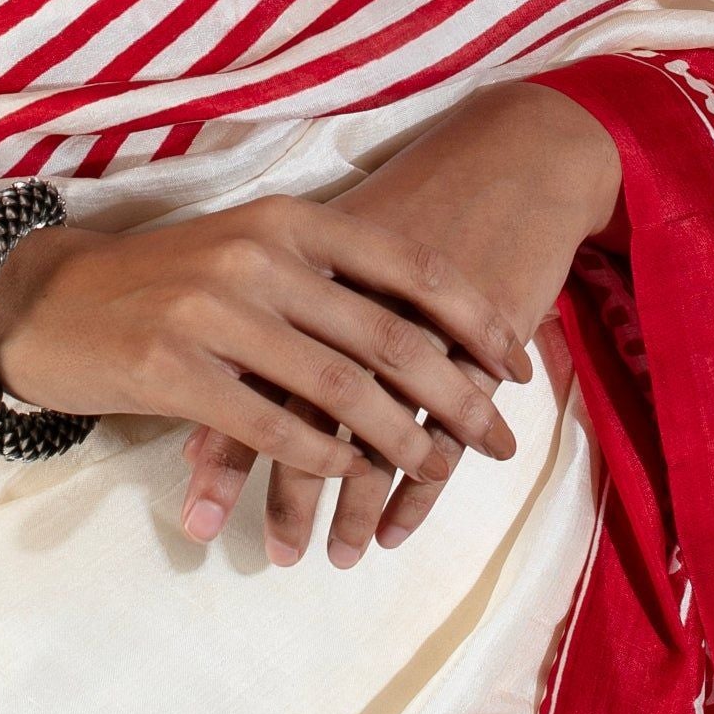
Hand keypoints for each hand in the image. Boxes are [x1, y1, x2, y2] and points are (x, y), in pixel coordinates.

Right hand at [0, 194, 535, 511]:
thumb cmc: (163, 278)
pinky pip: (272, 426)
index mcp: (289, 217)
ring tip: (437, 471)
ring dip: (400, 440)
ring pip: (342, 389)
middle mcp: (260, 254)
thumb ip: (324, 276)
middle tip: (498, 440)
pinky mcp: (175, 369)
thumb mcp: (248, 249)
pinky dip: (322, 459)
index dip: (475, 317)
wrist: (44, 295)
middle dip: (458, 394)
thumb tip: (428, 324)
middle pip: (391, 334)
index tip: (518, 364)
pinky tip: (351, 478)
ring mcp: (215, 310)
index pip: (410, 265)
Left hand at [181, 82, 621, 569]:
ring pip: (377, 434)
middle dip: (290, 495)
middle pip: (309, 411)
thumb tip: (206, 406)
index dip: (227, 447)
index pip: (252, 370)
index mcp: (304, 265)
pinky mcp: (475, 349)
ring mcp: (418, 322)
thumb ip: (270, 323)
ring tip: (338, 559)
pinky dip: (418, 492)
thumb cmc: (410, 202)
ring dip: (356, 507)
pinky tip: (397, 532)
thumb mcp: (333, 252)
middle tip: (274, 558)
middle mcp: (355, 295)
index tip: (199, 517)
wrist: (513, 155)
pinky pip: (442, 434)